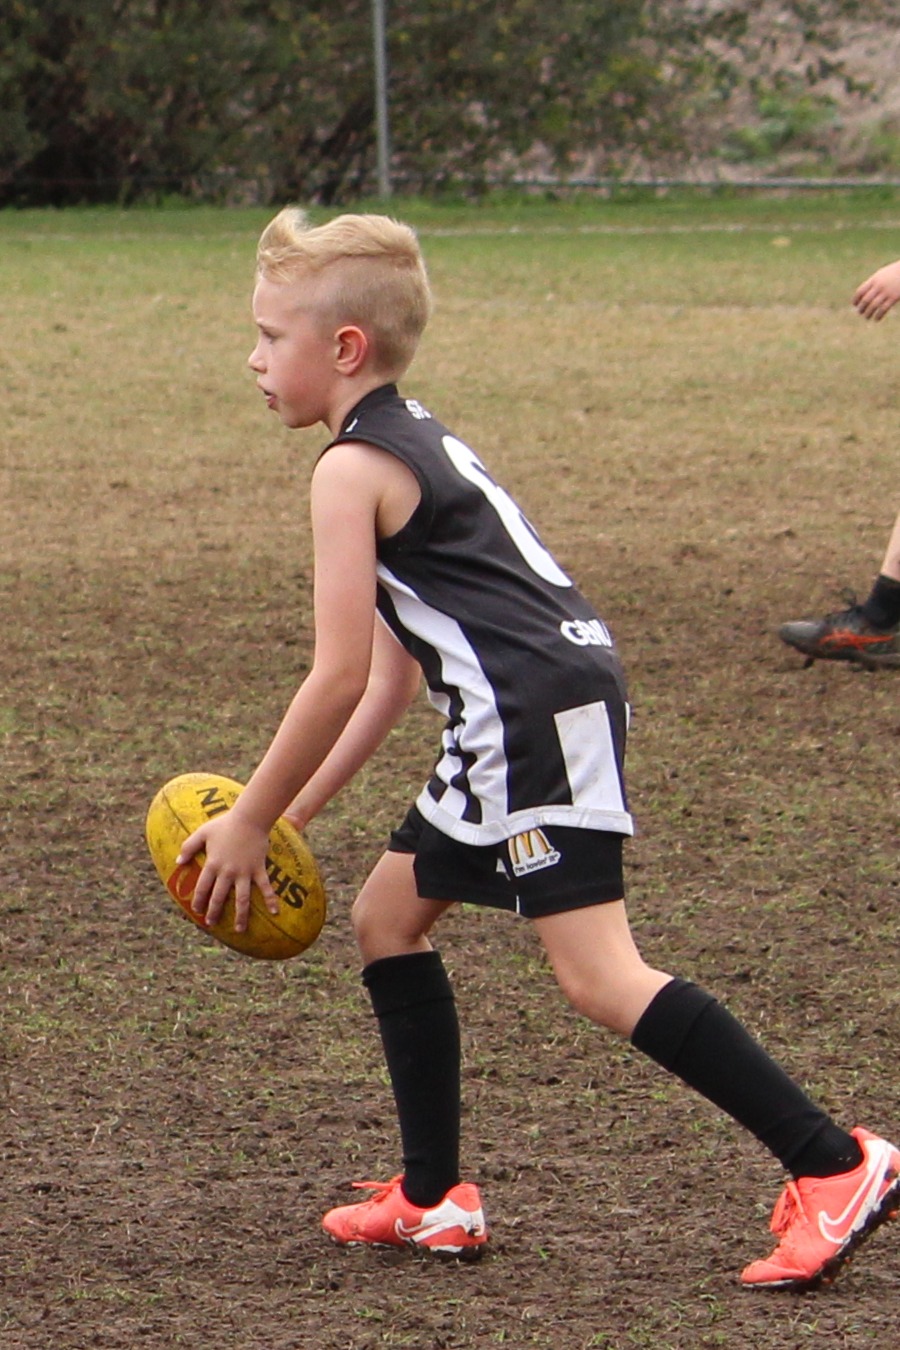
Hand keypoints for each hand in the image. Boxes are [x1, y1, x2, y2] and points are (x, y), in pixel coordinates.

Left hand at [177, 810, 277, 931]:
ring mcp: (244, 872)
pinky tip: (275, 912)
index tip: (196, 910)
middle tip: (211, 923)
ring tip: (240, 929)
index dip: (198, 901)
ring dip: (240, 916)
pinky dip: (271, 899)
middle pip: (219, 897)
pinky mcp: (258, 869)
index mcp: (213, 864)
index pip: (202, 888)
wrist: (249, 818)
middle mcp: (228, 872)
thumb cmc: (225, 824)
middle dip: (214, 912)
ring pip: (242, 899)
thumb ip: (188, 847)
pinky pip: (266, 887)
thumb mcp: (202, 833)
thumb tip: (177, 862)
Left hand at [853, 260, 899, 320]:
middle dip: (861, 308)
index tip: (855, 304)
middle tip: (860, 312)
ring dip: (868, 313)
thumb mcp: (883, 274)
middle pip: (866, 300)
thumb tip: (865, 293)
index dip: (856, 299)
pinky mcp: (894, 297)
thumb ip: (874, 282)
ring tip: (867, 317)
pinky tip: (876, 319)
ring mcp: (886, 292)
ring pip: (873, 306)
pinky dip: (878, 315)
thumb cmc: (895, 272)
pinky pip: (883, 309)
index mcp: (874, 279)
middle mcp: (879, 286)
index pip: (861, 291)